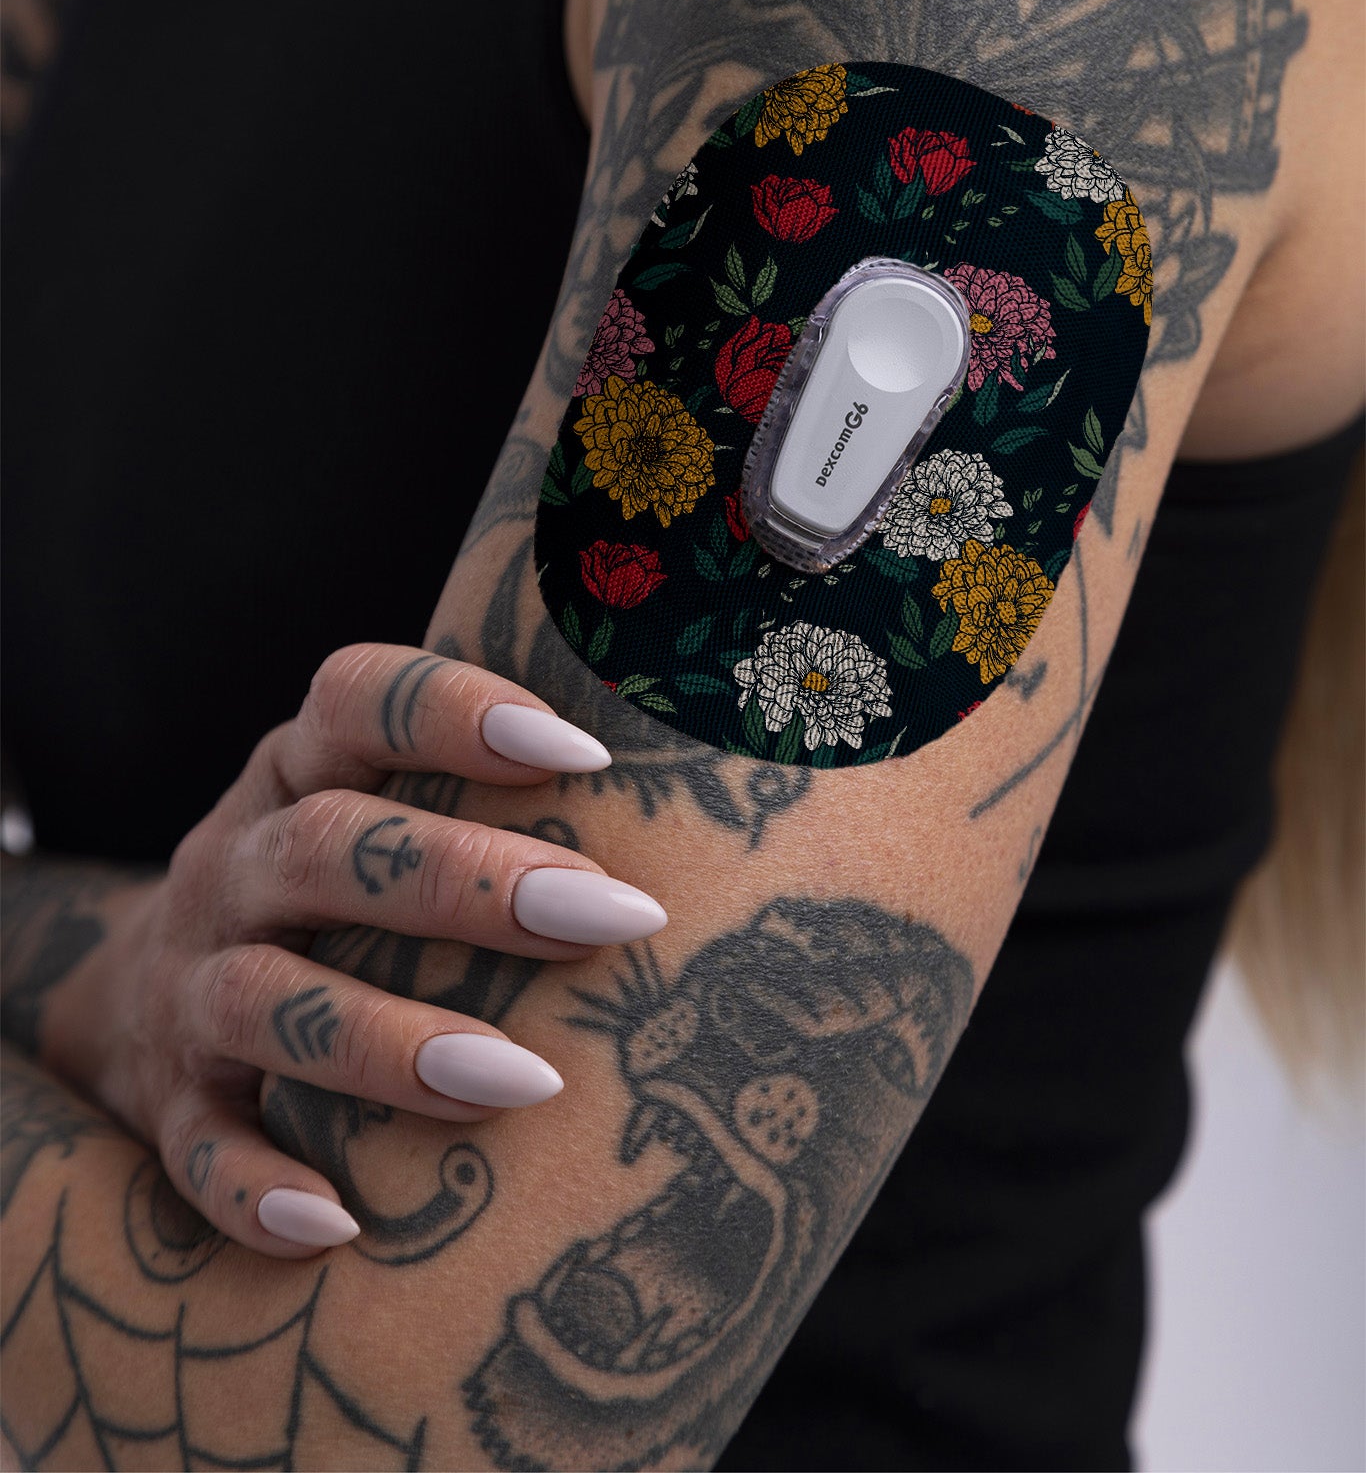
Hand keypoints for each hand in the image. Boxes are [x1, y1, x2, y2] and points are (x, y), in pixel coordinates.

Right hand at [39, 644, 659, 1256]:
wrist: (131, 992)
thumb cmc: (325, 887)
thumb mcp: (368, 802)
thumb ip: (479, 783)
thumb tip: (703, 778)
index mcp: (295, 769)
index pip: (355, 701)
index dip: (454, 713)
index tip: (584, 753)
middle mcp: (234, 865)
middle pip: (328, 849)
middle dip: (467, 882)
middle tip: (612, 919)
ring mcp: (188, 983)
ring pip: (266, 999)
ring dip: (391, 1043)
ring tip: (525, 1084)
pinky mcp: (165, 1103)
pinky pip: (196, 1148)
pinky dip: (257, 1186)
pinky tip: (340, 1225)